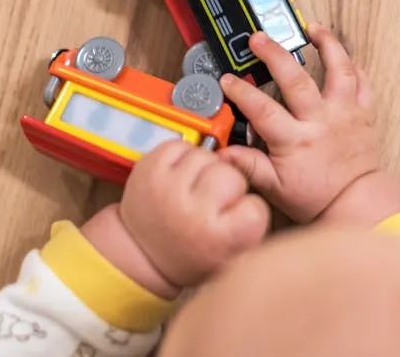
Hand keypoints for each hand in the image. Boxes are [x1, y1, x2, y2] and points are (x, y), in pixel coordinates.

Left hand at [97, 141, 268, 291]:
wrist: (143, 252)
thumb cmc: (192, 252)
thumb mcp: (230, 254)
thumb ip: (251, 226)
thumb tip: (256, 185)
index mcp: (219, 240)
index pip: (256, 206)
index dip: (248, 208)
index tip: (235, 217)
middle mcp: (192, 213)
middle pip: (232, 174)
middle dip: (227, 184)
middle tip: (212, 202)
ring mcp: (167, 188)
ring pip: (207, 155)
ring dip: (205, 168)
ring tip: (194, 189)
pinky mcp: (149, 169)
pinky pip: (180, 145)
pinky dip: (183, 156)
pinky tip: (180, 176)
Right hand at [218, 23, 399, 224]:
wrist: (356, 203)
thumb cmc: (316, 197)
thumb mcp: (274, 187)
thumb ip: (249, 165)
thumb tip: (223, 152)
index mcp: (296, 140)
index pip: (262, 109)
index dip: (242, 91)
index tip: (227, 80)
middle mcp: (321, 121)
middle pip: (297, 79)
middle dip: (275, 54)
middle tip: (258, 38)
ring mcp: (344, 113)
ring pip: (339, 70)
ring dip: (327, 45)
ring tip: (312, 28)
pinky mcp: (362, 113)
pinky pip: (362, 82)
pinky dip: (353, 65)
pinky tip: (341, 53)